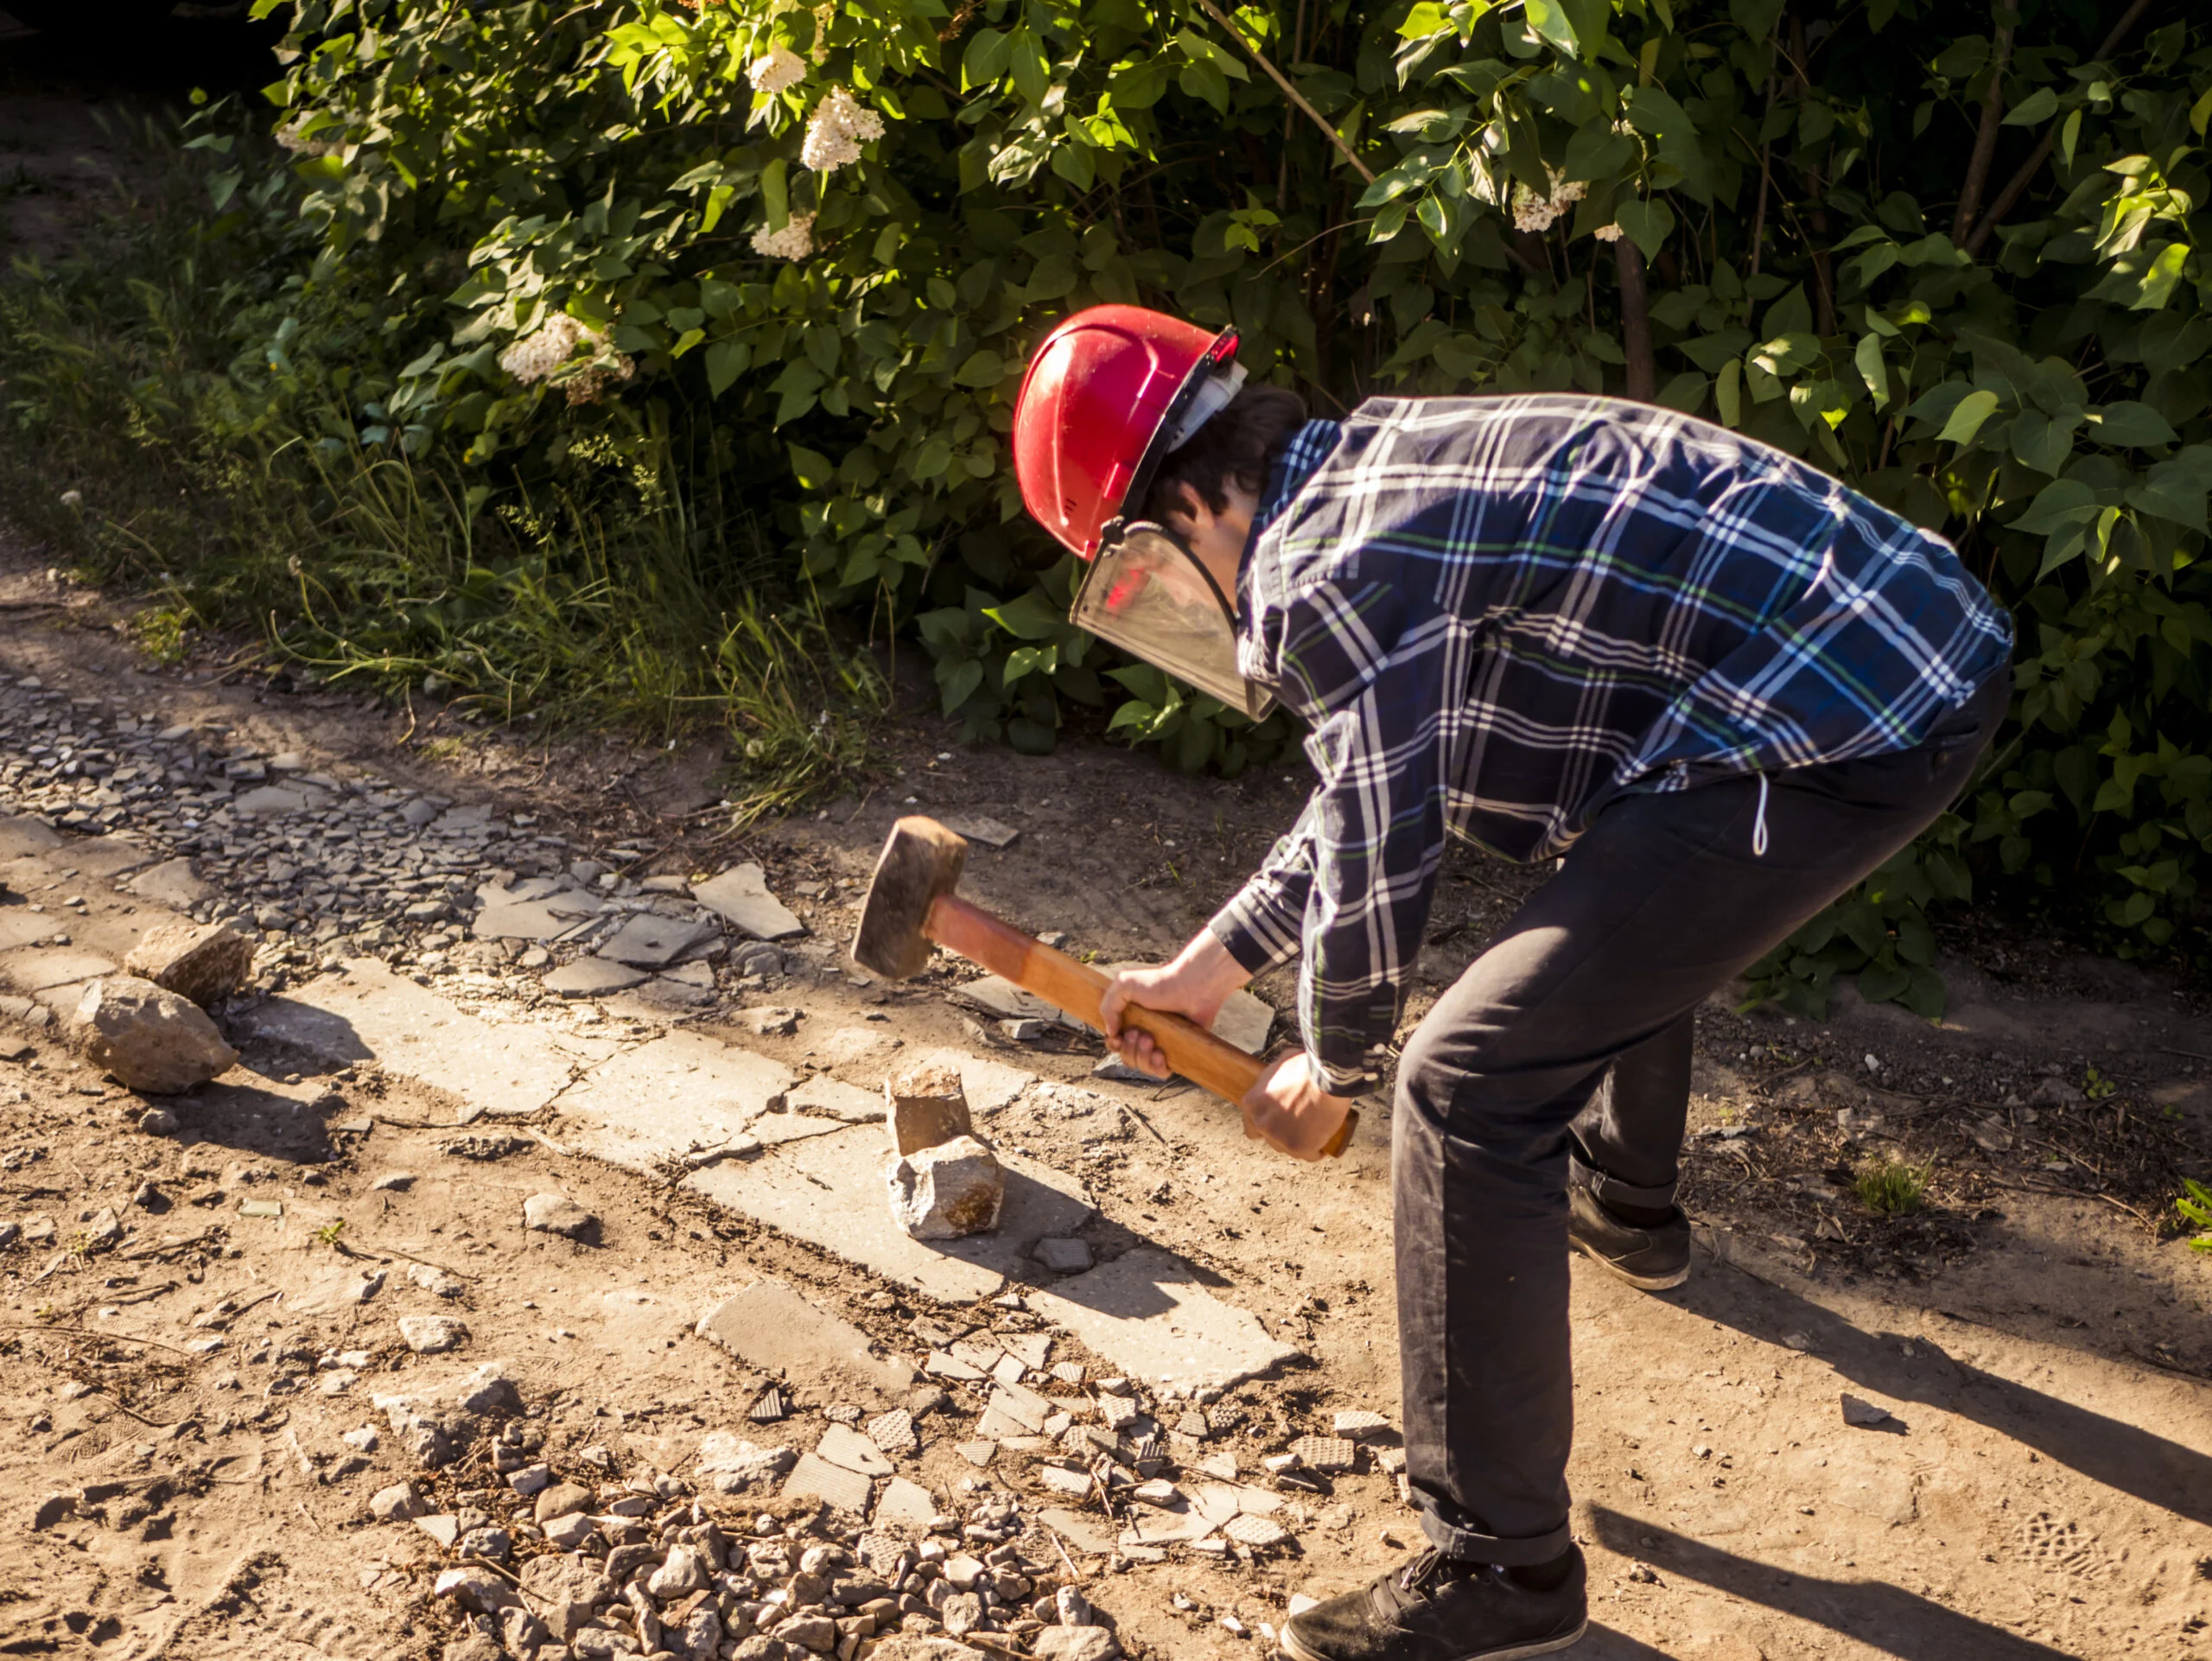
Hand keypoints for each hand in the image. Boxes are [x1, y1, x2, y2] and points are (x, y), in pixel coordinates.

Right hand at [1098, 930, 1250, 1078]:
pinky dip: (1157, 1068)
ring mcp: (1162, 1044)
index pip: (1116, 1043)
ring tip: (1151, 1040)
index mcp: (1132, 1020)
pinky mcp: (1178, 1052)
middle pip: (1127, 1057)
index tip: (1118, 1038)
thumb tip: (1110, 1032)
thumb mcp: (1124, 984)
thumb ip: (1108, 1005)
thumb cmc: (1159, 983)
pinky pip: (1161, 1072)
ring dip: (1142, 1057)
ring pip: (1143, 1067)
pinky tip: (1160, 1055)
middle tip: (1139, 1034)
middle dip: (1129, 1050)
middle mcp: (1146, 1033)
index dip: (1113, 1044)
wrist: (1191, 987)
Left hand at [1240, 1050, 1355, 1161]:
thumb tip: (1279, 1078)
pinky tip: (1322, 1147)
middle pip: (1271, 1139)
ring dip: (1299, 1143)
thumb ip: (1273, 1078)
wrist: (1327, 1077)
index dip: (1266, 1126)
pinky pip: (1309, 1155)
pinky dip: (1316, 1151)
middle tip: (1300, 1125)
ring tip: (1313, 1133)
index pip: (1251, 1127)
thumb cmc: (1306, 1065)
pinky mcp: (1299, 1147)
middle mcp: (1261, 1123)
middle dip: (1283, 1134)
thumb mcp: (1280, 1064)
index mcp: (1251, 1104)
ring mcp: (1279, 1138)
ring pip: (1288, 1149)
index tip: (1278, 1124)